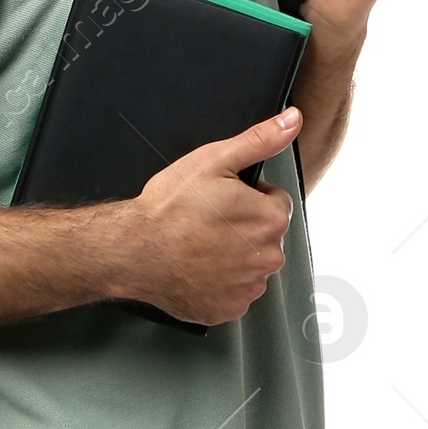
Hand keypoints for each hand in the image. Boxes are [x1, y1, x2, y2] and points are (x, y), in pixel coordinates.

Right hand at [112, 107, 298, 324]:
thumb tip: (293, 120)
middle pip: (265, 237)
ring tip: (199, 246)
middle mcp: (267, 259)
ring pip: (250, 265)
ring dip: (233, 256)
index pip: (276, 203)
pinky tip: (197, 268)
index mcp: (270, 220)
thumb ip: (260, 140)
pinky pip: (233, 292)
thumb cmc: (169, 208)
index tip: (221, 201)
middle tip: (207, 223)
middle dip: (244, 228)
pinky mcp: (228, 309)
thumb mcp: (214, 160)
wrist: (133, 250)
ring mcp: (248, 288)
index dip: (249, 197)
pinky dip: (220, 283)